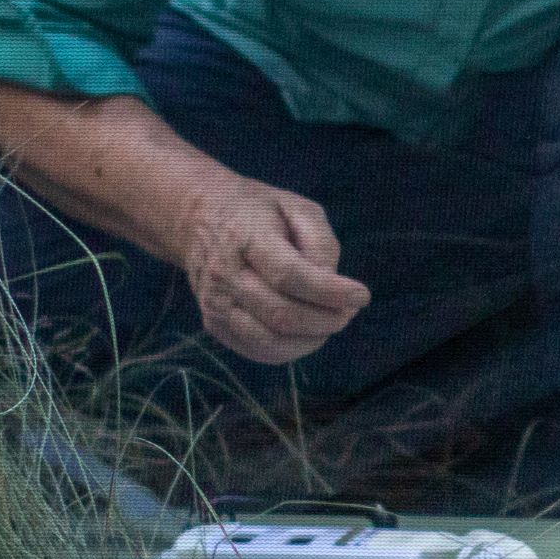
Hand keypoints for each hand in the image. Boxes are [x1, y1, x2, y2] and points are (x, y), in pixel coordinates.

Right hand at [174, 171, 367, 363]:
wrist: (198, 218)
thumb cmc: (257, 212)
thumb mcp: (296, 207)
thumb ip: (320, 242)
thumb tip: (334, 285)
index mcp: (245, 238)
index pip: (289, 275)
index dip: (330, 292)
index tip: (361, 296)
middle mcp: (224, 275)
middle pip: (282, 314)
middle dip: (326, 320)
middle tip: (348, 311)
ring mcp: (215, 305)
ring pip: (270, 341)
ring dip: (311, 339)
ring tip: (330, 320)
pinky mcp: (215, 325)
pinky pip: (259, 351)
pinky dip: (291, 348)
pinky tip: (306, 331)